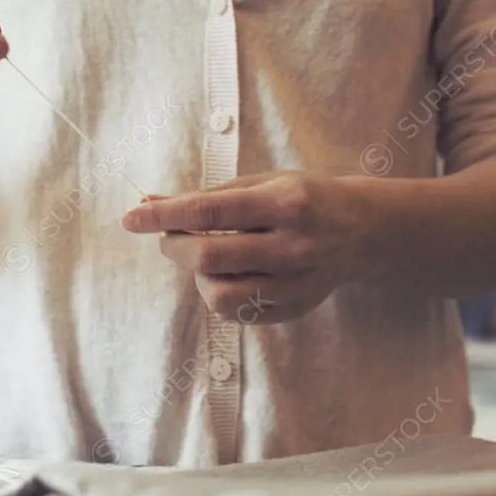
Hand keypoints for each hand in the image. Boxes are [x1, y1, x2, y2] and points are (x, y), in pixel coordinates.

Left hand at [122, 172, 371, 322]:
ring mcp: (297, 283)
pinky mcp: (295, 308)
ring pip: (220, 295)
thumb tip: (148, 203)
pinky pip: (238, 313)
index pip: (208, 212)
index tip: (132, 218)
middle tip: (169, 237)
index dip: (163, 217)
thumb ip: (206, 196)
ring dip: (197, 276)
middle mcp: (294, 245)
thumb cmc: (304, 198)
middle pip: (210, 257)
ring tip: (205, 258)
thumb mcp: (261, 183)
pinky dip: (219, 294)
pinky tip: (228, 275)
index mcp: (285, 203)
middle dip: (174, 247)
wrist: (363, 229)